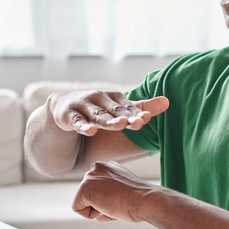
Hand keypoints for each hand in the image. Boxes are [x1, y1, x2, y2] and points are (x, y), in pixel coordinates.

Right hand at [47, 90, 168, 136]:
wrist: (61, 108)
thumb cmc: (95, 109)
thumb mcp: (117, 108)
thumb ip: (141, 107)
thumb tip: (168, 101)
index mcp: (113, 98)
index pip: (127, 107)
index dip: (137, 113)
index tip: (147, 119)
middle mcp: (98, 99)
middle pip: (114, 110)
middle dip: (126, 116)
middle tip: (139, 122)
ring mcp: (82, 106)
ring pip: (97, 115)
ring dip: (108, 119)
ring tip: (119, 124)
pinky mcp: (67, 116)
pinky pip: (76, 122)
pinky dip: (83, 126)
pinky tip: (91, 131)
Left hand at [72, 161, 159, 222]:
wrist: (145, 200)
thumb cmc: (139, 200)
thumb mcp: (124, 195)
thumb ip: (109, 198)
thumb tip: (97, 215)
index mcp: (107, 166)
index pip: (98, 190)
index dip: (108, 201)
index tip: (121, 200)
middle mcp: (97, 167)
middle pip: (90, 195)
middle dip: (101, 205)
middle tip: (118, 203)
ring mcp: (89, 176)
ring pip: (83, 202)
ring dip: (97, 209)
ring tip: (113, 205)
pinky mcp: (83, 188)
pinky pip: (77, 208)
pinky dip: (89, 214)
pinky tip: (105, 208)